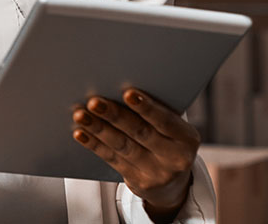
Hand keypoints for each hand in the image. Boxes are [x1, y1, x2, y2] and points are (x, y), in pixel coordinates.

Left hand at [71, 88, 199, 222]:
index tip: (128, 93)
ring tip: (81, 115)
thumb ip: (156, 110)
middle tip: (94, 102)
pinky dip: (94, 145)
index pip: (166, 121)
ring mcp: (156, 173)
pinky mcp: (138, 182)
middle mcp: (175, 158)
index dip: (147, 108)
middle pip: (140, 133)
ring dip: (99, 129)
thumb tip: (120, 85)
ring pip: (122, 146)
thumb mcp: (173, 127)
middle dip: (115, 115)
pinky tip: (80, 133)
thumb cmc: (168, 140)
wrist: (172, 183)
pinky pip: (112, 159)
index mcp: (187, 138)